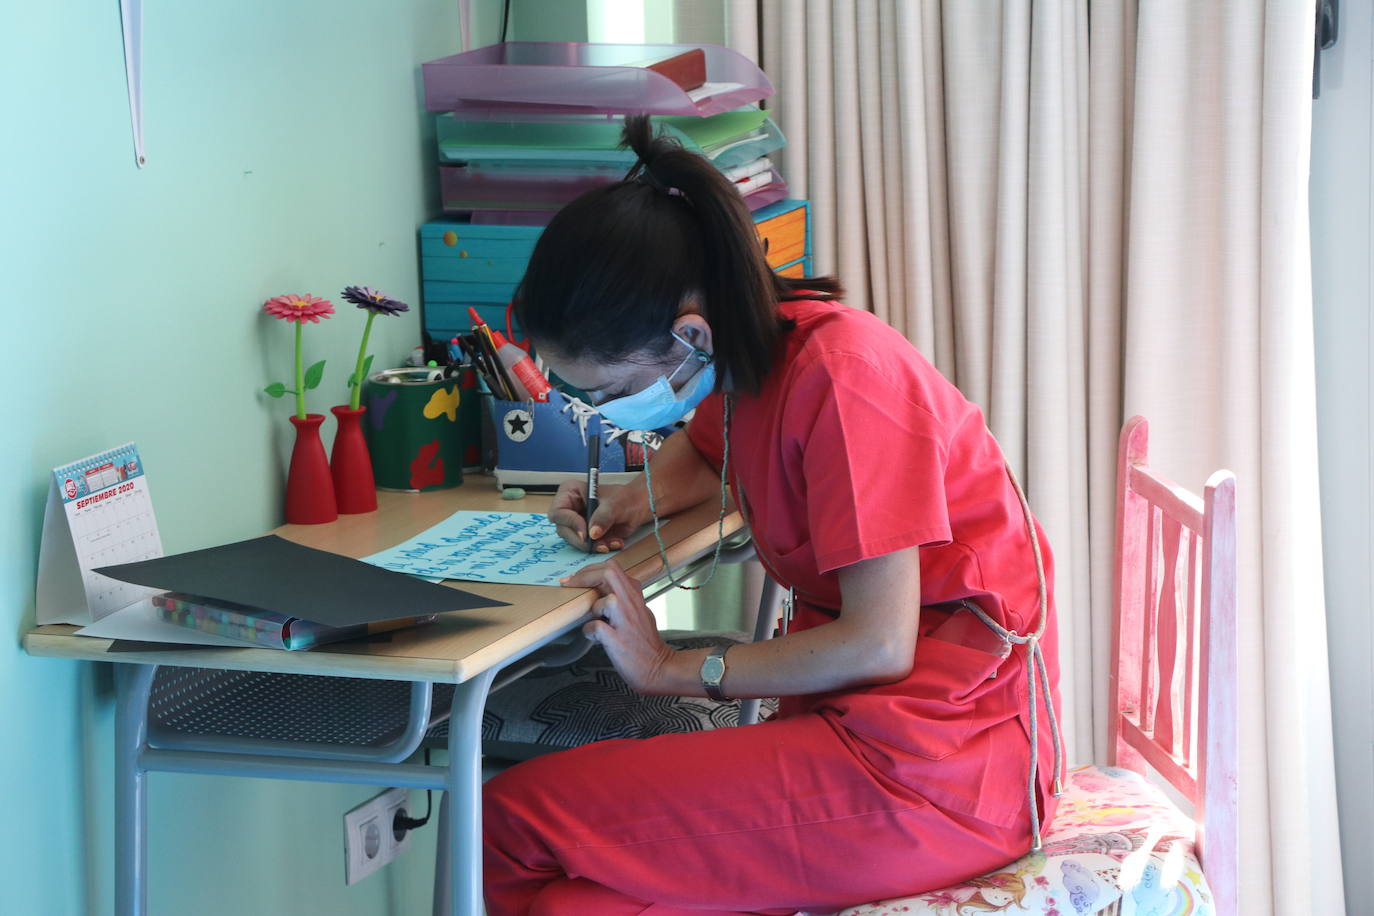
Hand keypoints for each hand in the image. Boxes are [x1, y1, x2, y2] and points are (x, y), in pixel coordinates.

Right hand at [549, 480, 644, 552]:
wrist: (638, 506)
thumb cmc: (624, 498)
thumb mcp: (614, 504)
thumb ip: (603, 517)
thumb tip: (592, 533)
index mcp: (569, 493)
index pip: (558, 512)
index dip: (570, 523)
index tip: (585, 533)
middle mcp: (569, 509)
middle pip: (564, 530)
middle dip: (582, 540)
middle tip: (598, 543)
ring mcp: (576, 523)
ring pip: (575, 541)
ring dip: (594, 545)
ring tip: (612, 542)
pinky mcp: (586, 535)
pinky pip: (587, 546)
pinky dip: (600, 547)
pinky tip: (615, 542)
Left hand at [561, 559, 673, 693]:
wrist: (658, 667)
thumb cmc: (646, 643)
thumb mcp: (641, 611)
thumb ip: (625, 598)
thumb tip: (606, 592)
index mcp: (634, 595)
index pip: (612, 568)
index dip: (590, 569)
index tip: (576, 578)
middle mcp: (631, 604)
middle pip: (608, 572)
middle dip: (584, 576)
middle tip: (571, 585)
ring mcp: (625, 622)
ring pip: (605, 599)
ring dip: (593, 606)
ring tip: (593, 617)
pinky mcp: (618, 640)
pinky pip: (596, 627)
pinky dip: (589, 630)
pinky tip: (592, 636)